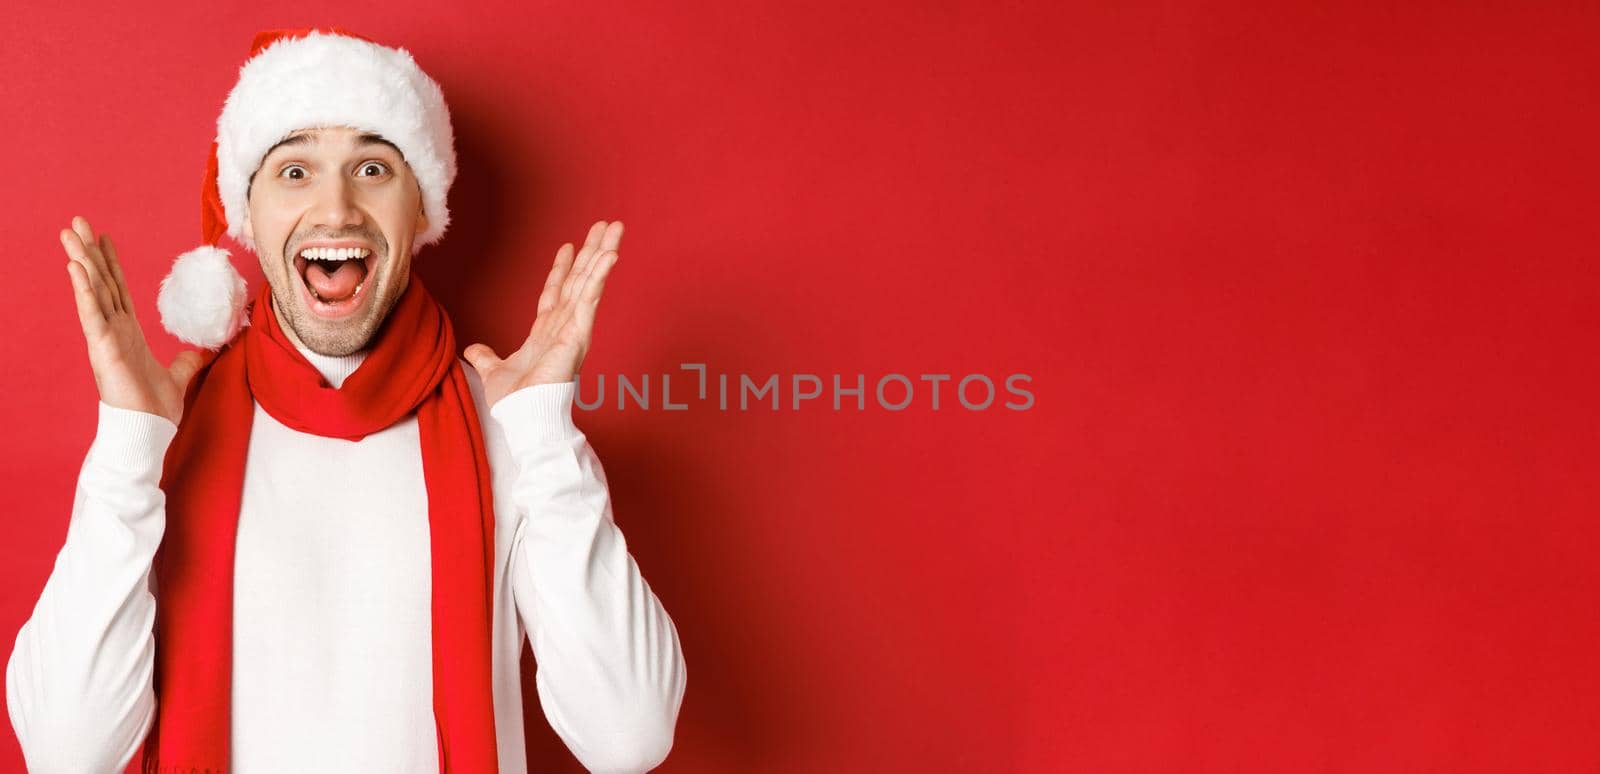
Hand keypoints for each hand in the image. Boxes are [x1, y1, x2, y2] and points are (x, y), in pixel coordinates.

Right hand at [62, 216, 203, 425]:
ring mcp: (104, 337)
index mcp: (128, 332)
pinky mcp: (102, 347)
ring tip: (70, 233)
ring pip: (92, 290)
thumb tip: (206, 349)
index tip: (103, 239)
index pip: (118, 289)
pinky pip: (91, 313)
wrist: (148, 430)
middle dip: (89, 251)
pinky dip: (83, 289)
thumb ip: (189, 359)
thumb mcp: (179, 375)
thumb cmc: (155, 407)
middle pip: (101, 282)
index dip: (111, 263)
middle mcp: (113, 330)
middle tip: (78, 222)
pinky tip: (75, 267)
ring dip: (81, 260)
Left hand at [464, 220, 622, 406]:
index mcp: (546, 333)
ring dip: (603, 253)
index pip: (556, 292)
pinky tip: (610, 255)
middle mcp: (564, 326)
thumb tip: (474, 349)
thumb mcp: (493, 372)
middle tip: (605, 226)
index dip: (562, 269)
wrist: (524, 417)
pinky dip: (600, 276)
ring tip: (616, 228)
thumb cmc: (516, 403)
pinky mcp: (579, 332)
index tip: (568, 247)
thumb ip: (486, 357)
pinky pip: (591, 298)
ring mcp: (575, 328)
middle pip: (580, 279)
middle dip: (592, 251)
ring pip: (590, 282)